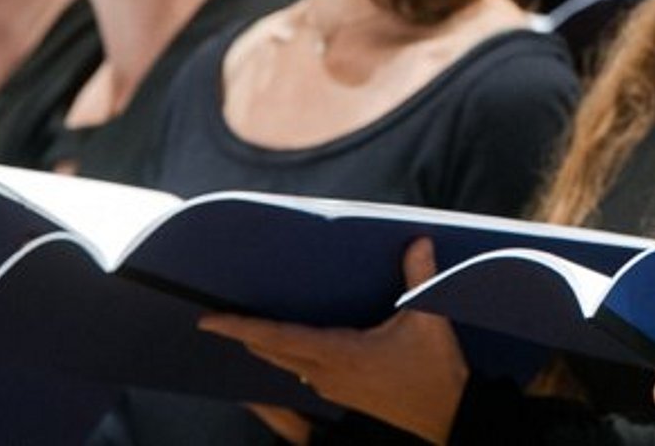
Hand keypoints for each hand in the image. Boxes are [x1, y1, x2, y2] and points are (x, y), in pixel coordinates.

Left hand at [198, 238, 467, 442]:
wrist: (446, 413)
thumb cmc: (434, 369)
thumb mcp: (429, 320)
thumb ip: (419, 277)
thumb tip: (419, 241)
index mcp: (340, 354)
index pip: (277, 338)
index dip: (239, 328)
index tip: (207, 321)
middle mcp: (326, 373)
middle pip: (271, 351)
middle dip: (243, 334)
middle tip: (218, 317)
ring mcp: (331, 387)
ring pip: (284, 363)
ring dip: (265, 345)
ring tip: (249, 327)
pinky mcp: (341, 393)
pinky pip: (301, 372)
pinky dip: (286, 355)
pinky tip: (293, 345)